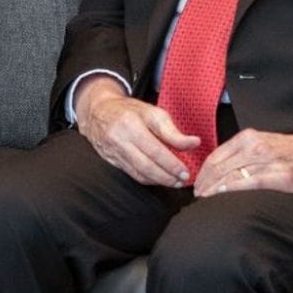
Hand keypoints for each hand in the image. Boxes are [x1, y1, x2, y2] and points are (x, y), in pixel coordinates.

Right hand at [74, 74, 197, 187]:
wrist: (98, 112)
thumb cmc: (129, 111)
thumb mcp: (152, 112)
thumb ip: (172, 130)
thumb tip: (194, 143)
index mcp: (131, 124)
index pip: (155, 149)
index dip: (172, 163)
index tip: (186, 170)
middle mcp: (120, 139)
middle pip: (147, 165)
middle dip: (167, 176)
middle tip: (183, 180)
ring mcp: (114, 152)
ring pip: (139, 173)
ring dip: (159, 181)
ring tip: (175, 182)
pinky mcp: (111, 161)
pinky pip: (132, 174)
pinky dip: (148, 179)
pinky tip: (159, 179)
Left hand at [192, 129, 292, 196]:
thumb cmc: (290, 151)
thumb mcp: (262, 142)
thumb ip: (242, 151)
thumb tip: (220, 166)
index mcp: (248, 138)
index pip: (216, 156)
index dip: (203, 172)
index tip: (197, 183)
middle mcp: (254, 147)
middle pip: (218, 167)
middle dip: (204, 182)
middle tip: (197, 194)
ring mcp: (264, 161)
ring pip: (229, 176)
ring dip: (213, 189)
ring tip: (205, 198)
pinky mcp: (276, 177)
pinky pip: (246, 183)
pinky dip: (230, 190)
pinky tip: (222, 196)